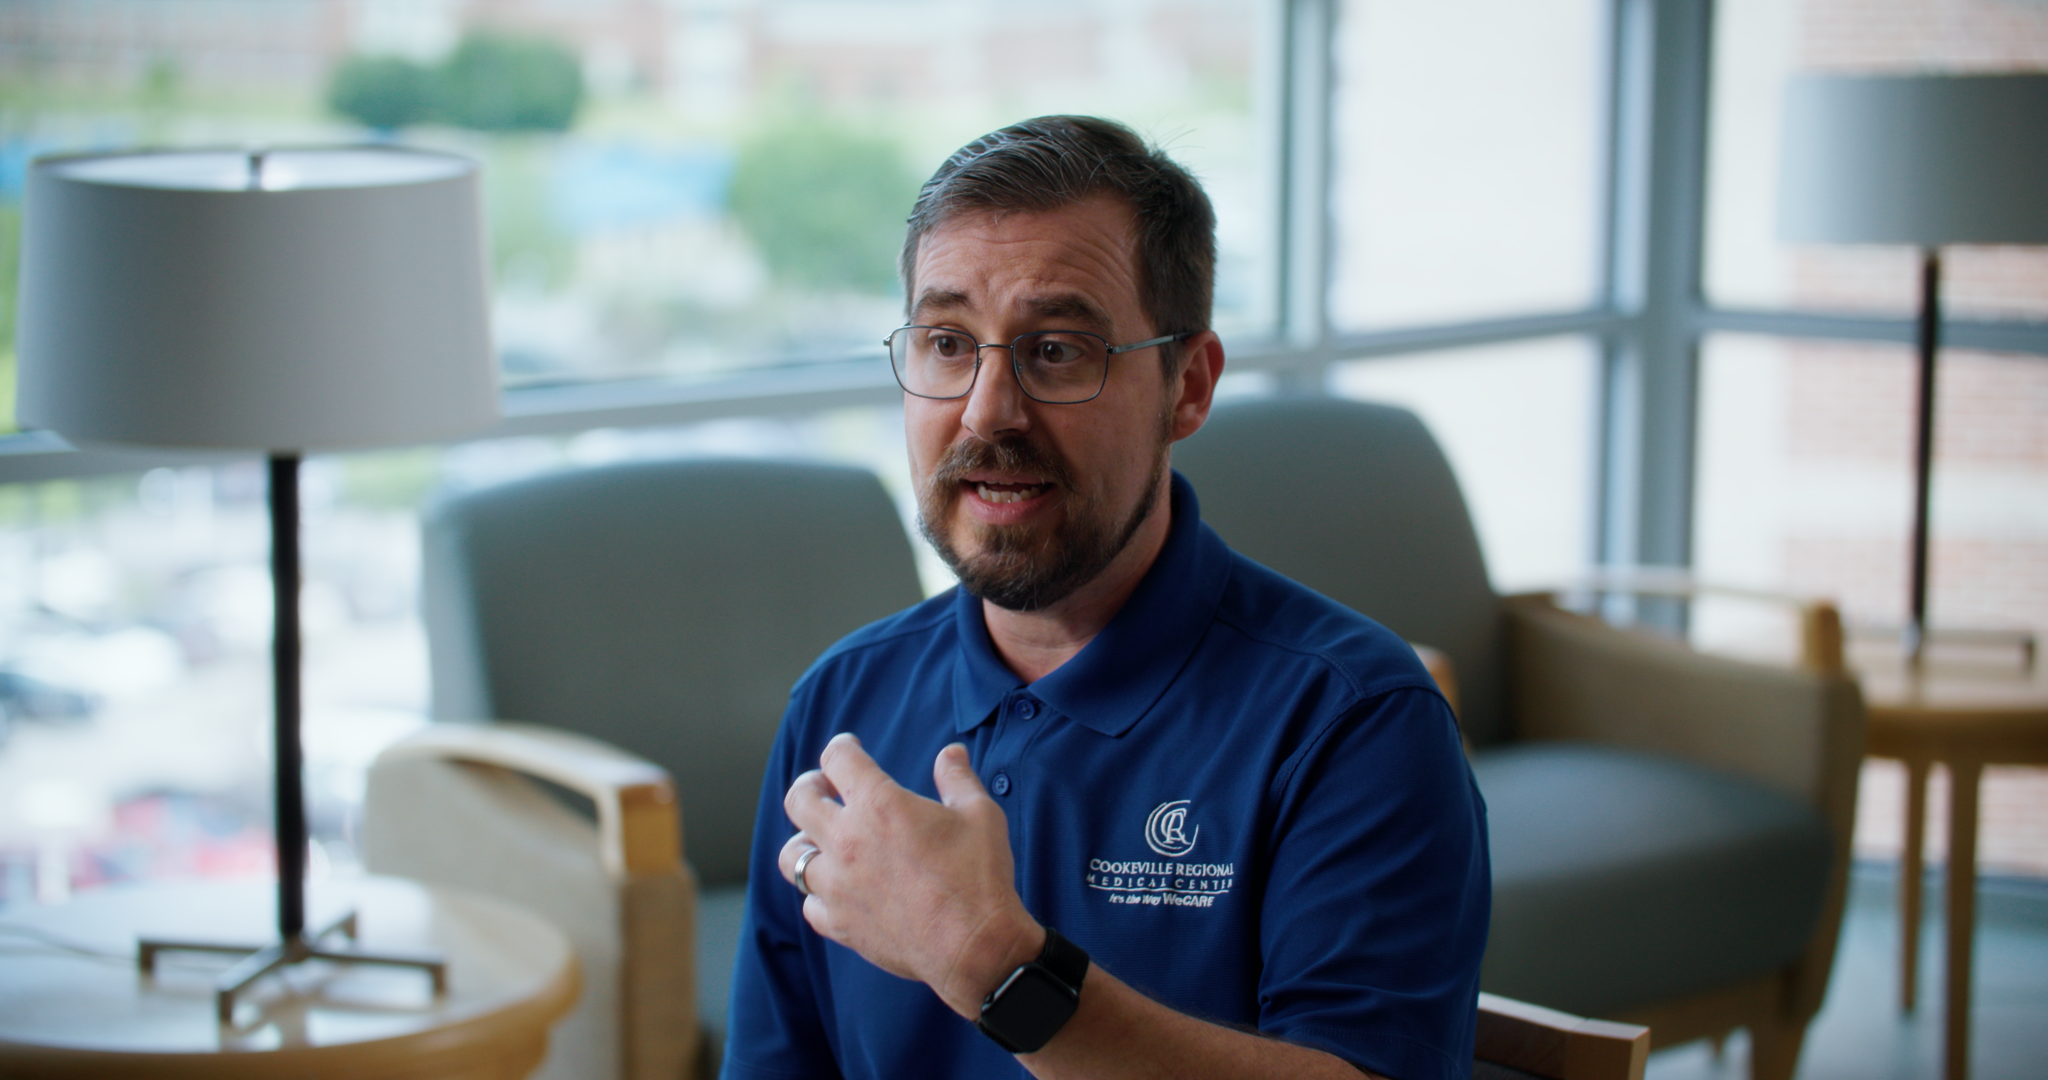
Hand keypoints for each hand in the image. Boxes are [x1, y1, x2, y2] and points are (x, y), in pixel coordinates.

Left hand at [779, 733, 1043, 1017]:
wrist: (975, 946)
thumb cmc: (979, 877)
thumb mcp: (980, 814)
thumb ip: (958, 778)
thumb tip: (951, 753)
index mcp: (880, 805)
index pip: (838, 759)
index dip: (842, 748)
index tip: (849, 750)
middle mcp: (847, 841)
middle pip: (799, 801)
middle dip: (809, 787)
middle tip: (825, 789)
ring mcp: (837, 885)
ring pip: (792, 856)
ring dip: (805, 842)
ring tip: (823, 842)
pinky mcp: (839, 924)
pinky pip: (810, 903)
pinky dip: (819, 894)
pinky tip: (838, 889)